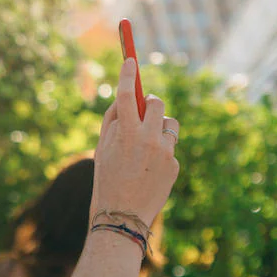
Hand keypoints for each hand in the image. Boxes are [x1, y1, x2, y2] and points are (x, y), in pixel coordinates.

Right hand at [93, 59, 179, 226]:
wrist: (123, 217)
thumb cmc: (107, 180)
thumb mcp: (102, 149)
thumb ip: (113, 122)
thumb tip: (126, 99)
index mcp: (126, 133)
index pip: (127, 93)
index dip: (128, 73)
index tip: (129, 60)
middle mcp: (148, 138)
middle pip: (156, 102)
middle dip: (149, 102)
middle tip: (143, 108)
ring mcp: (165, 152)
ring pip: (168, 124)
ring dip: (159, 127)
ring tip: (146, 145)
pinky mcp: (174, 165)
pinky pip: (169, 147)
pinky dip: (161, 152)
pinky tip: (149, 170)